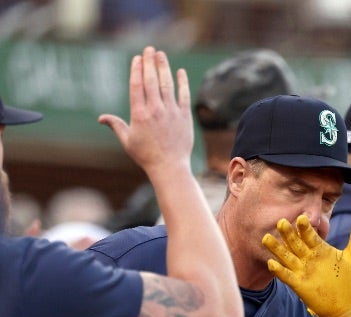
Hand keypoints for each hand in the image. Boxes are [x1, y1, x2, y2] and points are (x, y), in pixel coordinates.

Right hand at [98, 46, 192, 174]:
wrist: (170, 167)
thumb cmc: (146, 156)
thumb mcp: (127, 141)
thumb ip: (116, 125)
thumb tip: (101, 118)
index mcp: (139, 114)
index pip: (137, 85)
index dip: (137, 69)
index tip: (137, 58)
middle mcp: (155, 110)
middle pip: (151, 80)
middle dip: (150, 62)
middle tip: (149, 49)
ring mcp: (171, 112)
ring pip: (167, 84)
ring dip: (164, 67)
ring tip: (161, 55)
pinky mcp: (184, 116)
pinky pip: (183, 95)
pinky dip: (182, 82)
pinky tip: (179, 71)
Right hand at [263, 214, 350, 316]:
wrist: (346, 305)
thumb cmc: (349, 280)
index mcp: (320, 249)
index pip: (310, 236)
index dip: (306, 228)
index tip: (302, 217)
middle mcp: (309, 258)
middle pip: (296, 244)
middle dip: (289, 234)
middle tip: (282, 222)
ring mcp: (303, 271)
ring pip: (287, 257)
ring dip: (277, 249)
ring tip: (267, 238)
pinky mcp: (299, 285)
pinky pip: (287, 277)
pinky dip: (279, 271)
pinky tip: (271, 263)